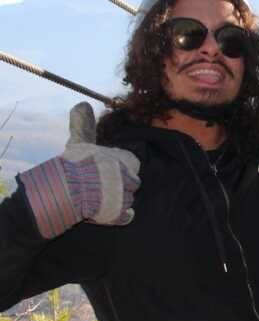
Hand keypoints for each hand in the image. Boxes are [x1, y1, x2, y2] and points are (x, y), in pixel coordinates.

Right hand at [18, 102, 140, 238]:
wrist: (65, 190)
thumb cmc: (73, 164)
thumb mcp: (79, 141)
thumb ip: (84, 125)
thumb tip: (82, 104)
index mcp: (124, 159)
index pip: (131, 163)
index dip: (120, 168)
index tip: (105, 171)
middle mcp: (129, 177)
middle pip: (132, 182)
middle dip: (120, 184)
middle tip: (100, 186)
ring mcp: (126, 196)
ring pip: (128, 199)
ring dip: (118, 200)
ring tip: (99, 198)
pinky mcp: (120, 214)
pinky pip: (127, 216)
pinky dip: (121, 216)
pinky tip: (107, 212)